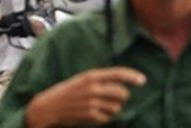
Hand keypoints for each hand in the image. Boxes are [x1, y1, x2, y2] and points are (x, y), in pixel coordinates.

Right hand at [23, 67, 145, 127]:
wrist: (47, 107)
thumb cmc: (66, 92)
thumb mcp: (82, 79)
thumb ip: (101, 80)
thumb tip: (122, 82)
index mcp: (91, 75)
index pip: (118, 73)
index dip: (132, 76)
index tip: (143, 80)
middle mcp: (93, 88)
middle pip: (122, 93)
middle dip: (121, 97)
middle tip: (113, 98)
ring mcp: (91, 102)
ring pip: (116, 107)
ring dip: (112, 108)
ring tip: (100, 106)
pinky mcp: (89, 115)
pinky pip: (107, 118)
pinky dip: (104, 117)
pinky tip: (94, 114)